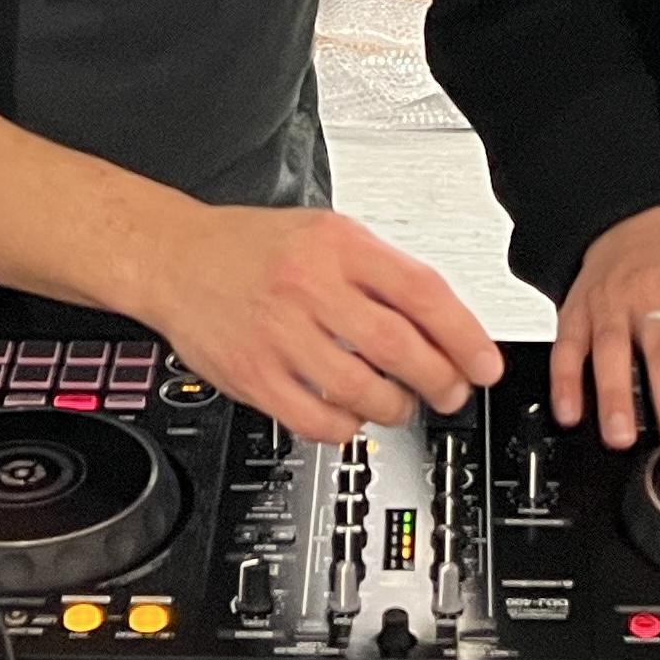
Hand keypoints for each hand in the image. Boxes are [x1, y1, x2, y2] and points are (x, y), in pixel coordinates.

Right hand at [132, 205, 503, 443]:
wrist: (174, 258)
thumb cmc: (252, 247)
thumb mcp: (325, 233)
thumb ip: (380, 271)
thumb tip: (445, 324)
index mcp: (338, 245)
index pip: (423, 293)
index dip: (465, 336)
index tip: (485, 364)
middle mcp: (310, 286)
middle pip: (400, 347)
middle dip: (441, 381)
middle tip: (451, 392)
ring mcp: (279, 334)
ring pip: (363, 390)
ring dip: (396, 408)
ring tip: (401, 406)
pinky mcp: (254, 375)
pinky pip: (318, 419)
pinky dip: (347, 426)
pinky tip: (351, 415)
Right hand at [552, 205, 659, 476]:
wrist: (631, 229)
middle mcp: (647, 295)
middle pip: (656, 351)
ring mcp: (609, 306)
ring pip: (608, 351)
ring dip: (612, 396)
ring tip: (621, 436)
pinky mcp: (577, 315)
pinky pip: (567, 347)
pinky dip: (565, 380)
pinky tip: (570, 412)